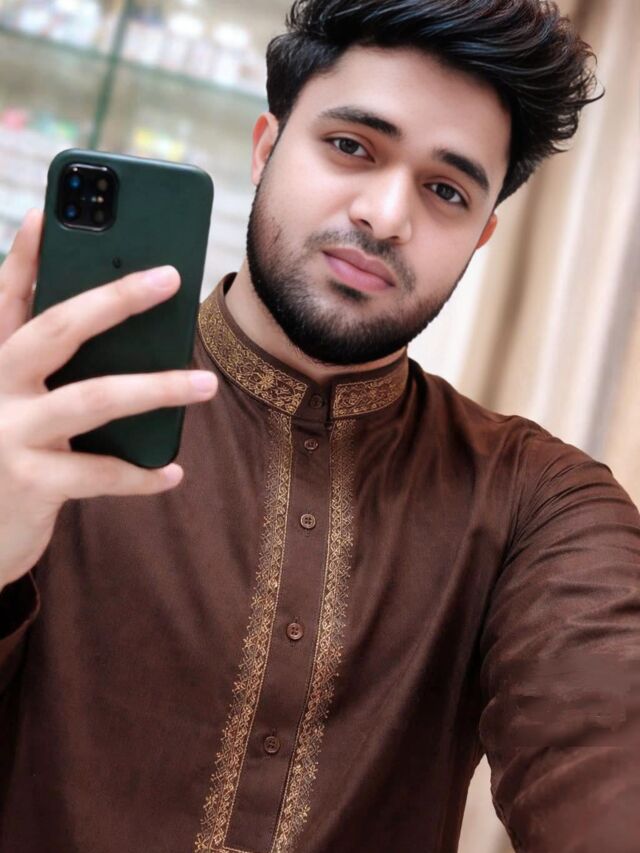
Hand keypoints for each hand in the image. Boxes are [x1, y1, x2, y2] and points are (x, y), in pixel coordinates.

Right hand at [0, 209, 217, 589]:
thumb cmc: (11, 458)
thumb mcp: (20, 407)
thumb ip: (55, 374)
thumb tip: (130, 341)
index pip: (4, 298)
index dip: (22, 256)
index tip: (44, 212)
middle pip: (55, 329)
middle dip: (114, 298)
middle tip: (170, 276)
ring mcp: (8, 434)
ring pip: (93, 399)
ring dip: (157, 388)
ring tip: (206, 384)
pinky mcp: (29, 483)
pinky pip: (100, 473)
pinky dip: (141, 475)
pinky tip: (172, 472)